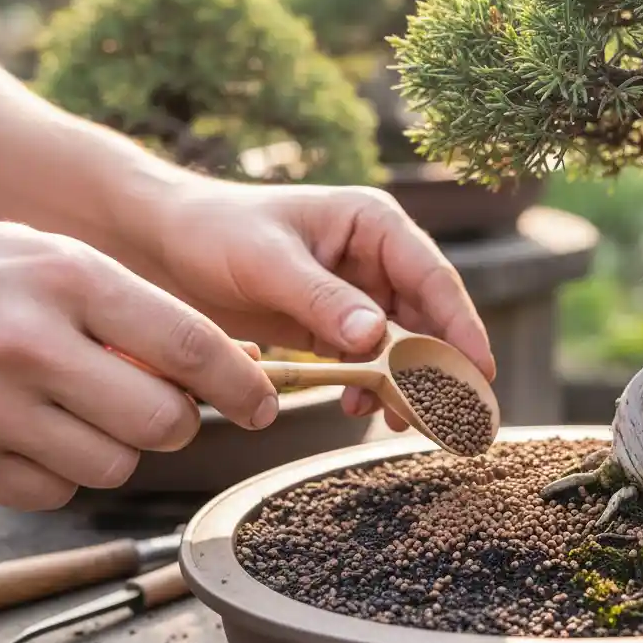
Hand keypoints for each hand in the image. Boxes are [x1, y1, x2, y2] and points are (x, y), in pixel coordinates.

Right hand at [0, 222, 277, 509]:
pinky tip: (39, 429)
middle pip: (162, 421)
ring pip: (115, 466)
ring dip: (122, 447)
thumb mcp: (68, 265)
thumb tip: (241, 359)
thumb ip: (147, 312)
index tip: (264, 404)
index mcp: (70, 280)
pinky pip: (56, 493)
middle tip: (167, 405)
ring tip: (88, 408)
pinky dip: (65, 472)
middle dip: (182, 421)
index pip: (189, 345)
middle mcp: (29, 344)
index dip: (243, 384)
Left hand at [149, 181, 494, 428]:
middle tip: (452, 412)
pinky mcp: (332, 320)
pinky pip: (366, 356)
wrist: (162, 243)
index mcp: (372, 223)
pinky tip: (355, 405)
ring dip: (404, 380)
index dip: (460, 325)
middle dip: (438, 363)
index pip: (432, 276)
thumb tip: (377, 338)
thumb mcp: (268, 261)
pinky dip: (368, 383)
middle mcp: (374, 255)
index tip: (480, 369)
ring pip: (400, 341)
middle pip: (426, 315)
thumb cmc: (214, 231)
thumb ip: (322, 299)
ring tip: (403, 419)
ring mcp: (355, 289)